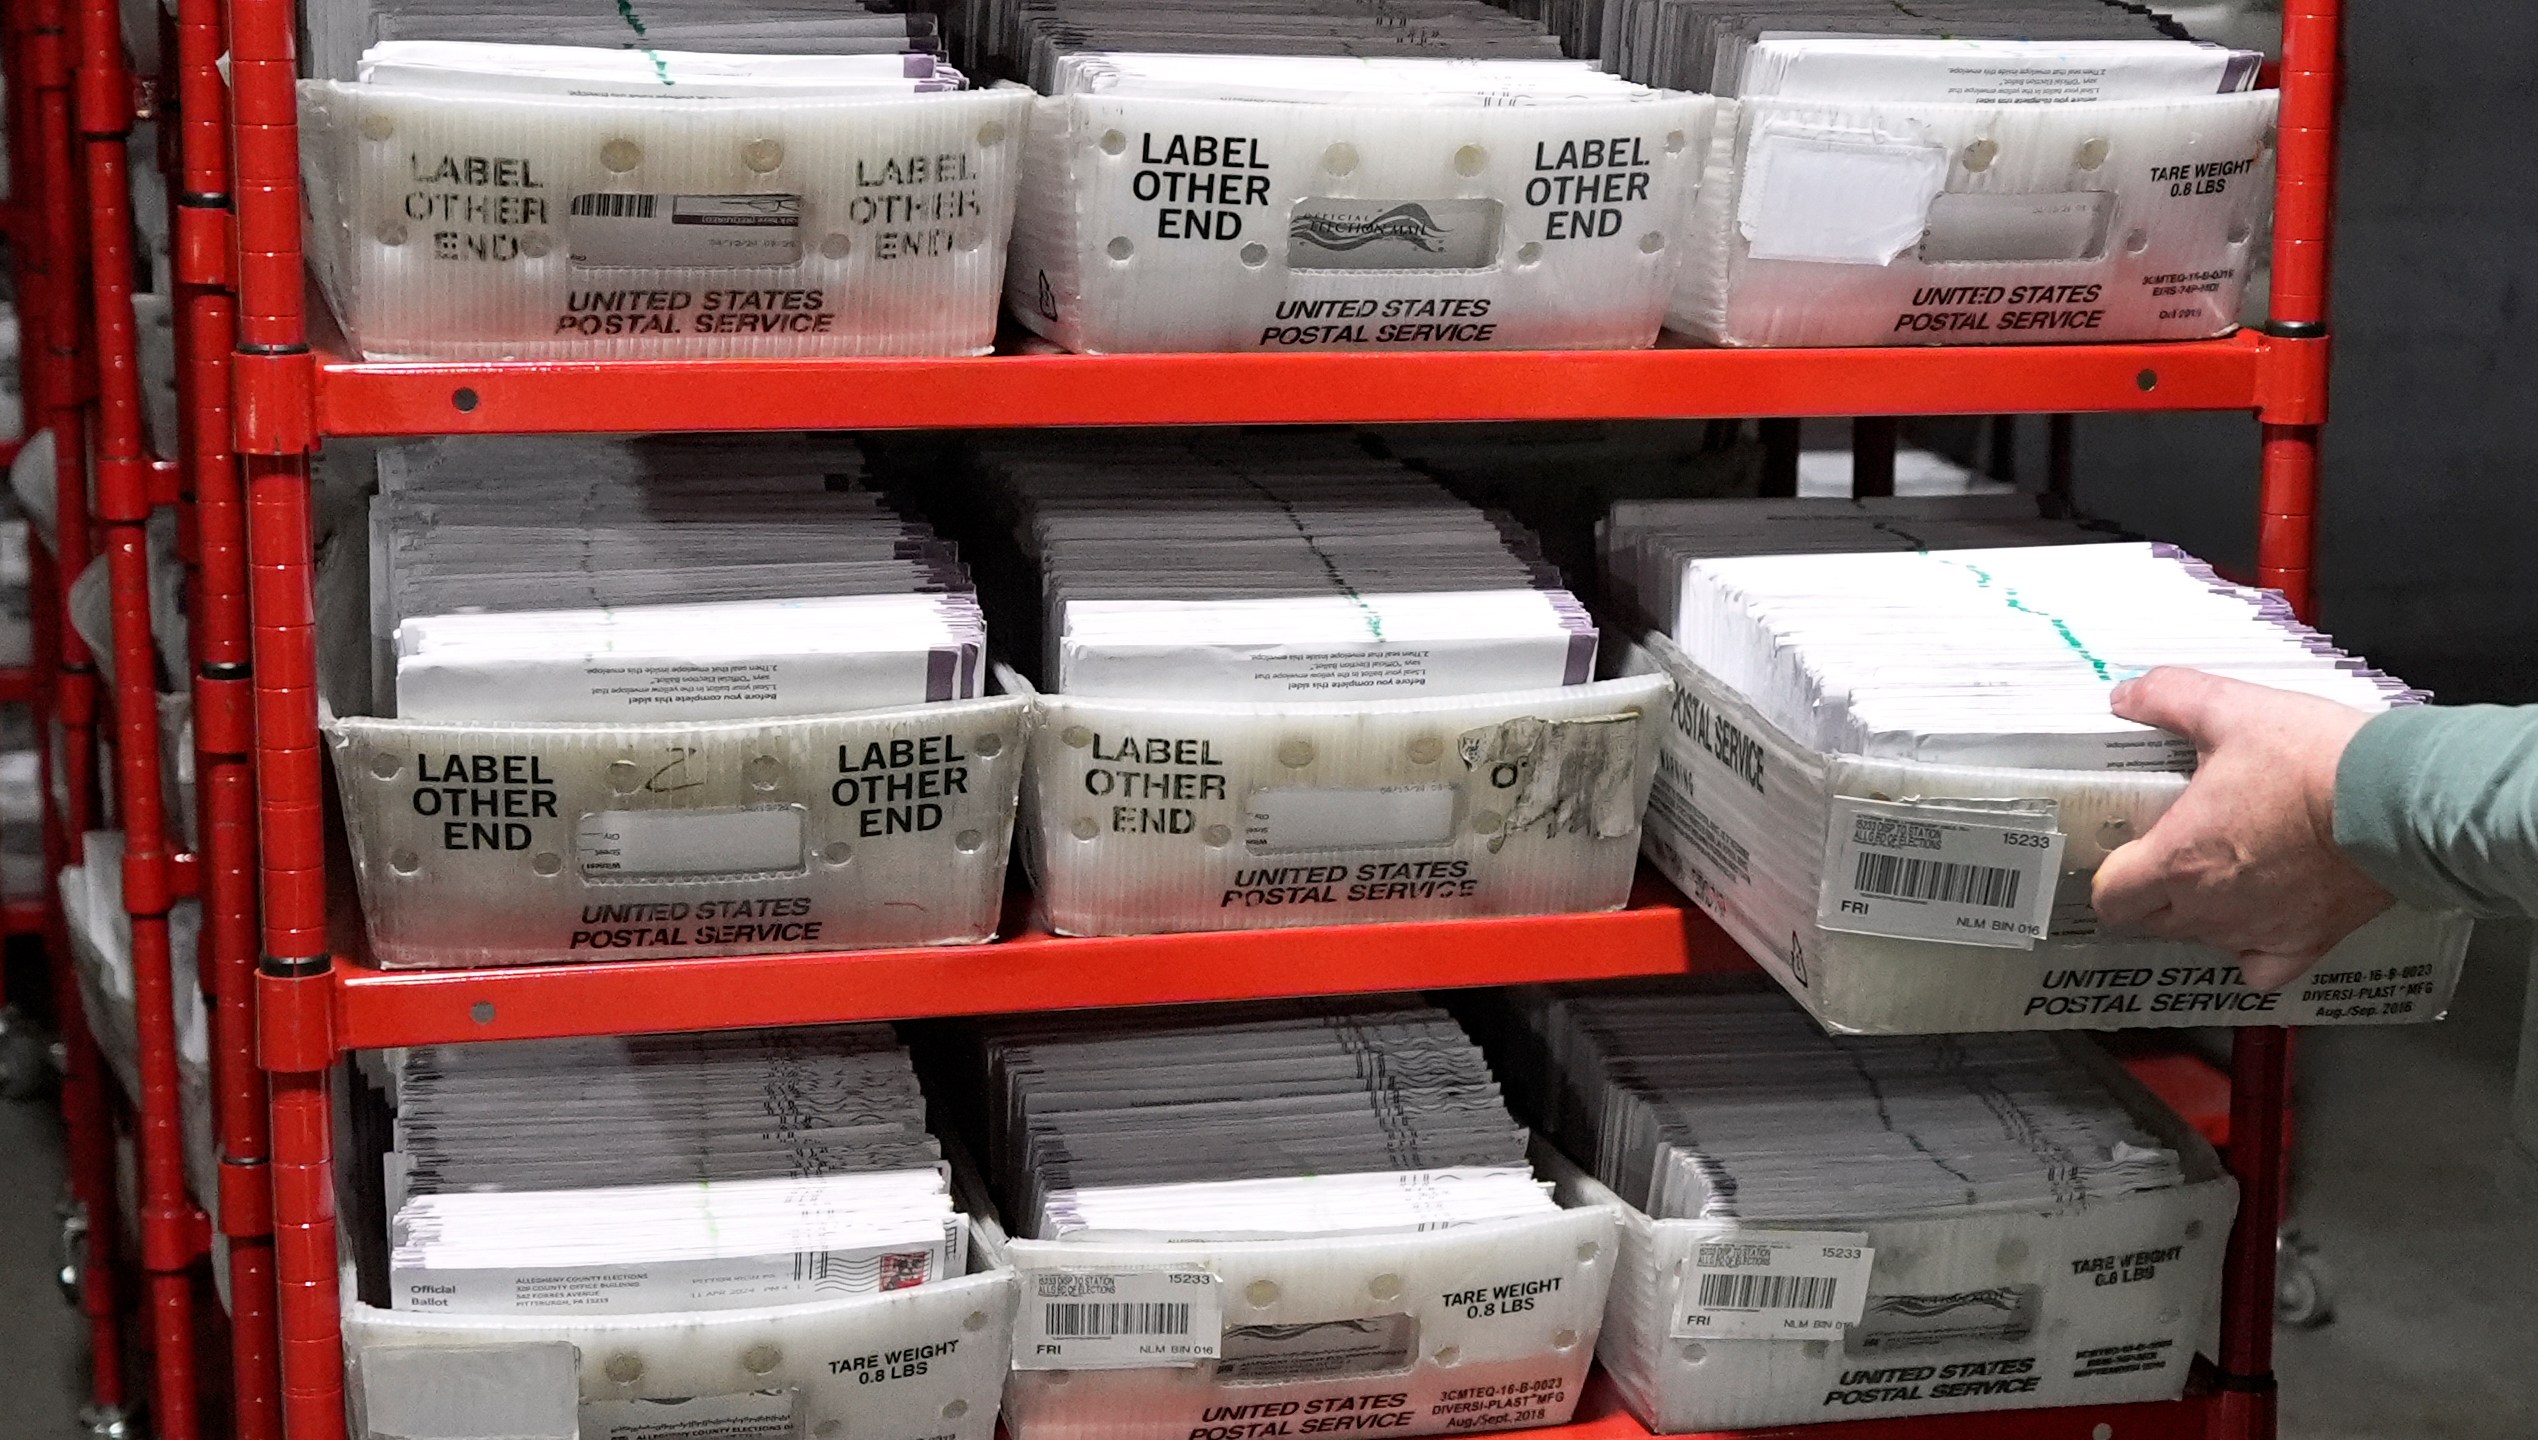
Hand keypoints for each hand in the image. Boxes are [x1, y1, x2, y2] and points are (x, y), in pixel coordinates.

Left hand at [2091, 667, 2392, 990]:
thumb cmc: (2311, 758)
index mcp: (2177, 859)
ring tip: (2223, 870)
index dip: (2113, 873)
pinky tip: (2261, 918)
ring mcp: (2256, 932)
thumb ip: (2167, 698)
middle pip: (2150, 922)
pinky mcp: (2306, 943)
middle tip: (2174, 851)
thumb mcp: (2230, 709)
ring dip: (2199, 914)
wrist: (2398, 798)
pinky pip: (2261, 969)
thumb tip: (2124, 696)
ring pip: (2202, 939)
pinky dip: (2254, 950)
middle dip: (2149, 893)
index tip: (2130, 847)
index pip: (2110, 898)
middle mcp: (2208, 908)